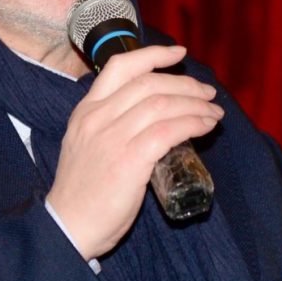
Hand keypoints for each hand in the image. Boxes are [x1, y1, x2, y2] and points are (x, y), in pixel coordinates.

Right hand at [46, 45, 223, 259]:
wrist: (67, 227)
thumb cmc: (82, 193)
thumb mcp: (86, 145)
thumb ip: (110, 127)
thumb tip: (150, 121)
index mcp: (86, 111)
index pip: (120, 67)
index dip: (153, 54)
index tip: (178, 53)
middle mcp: (98, 118)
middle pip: (149, 83)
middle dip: (185, 84)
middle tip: (207, 94)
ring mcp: (113, 137)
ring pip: (163, 104)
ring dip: (196, 105)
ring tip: (213, 113)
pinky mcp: (129, 160)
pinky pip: (169, 130)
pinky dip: (193, 124)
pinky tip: (205, 127)